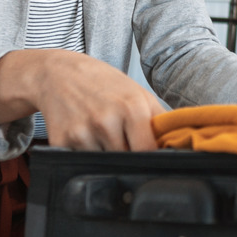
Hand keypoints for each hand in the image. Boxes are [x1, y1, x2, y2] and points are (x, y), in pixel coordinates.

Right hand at [0, 50, 158, 151]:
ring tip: (100, 132)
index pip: (148, 151)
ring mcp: (83, 133)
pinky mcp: (62, 141)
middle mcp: (107, 121)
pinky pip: (82, 160)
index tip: (147, 152)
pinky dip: (86, 153)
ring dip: (105, 154)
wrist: (59, 73)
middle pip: (126, 160)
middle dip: (126, 154)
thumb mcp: (138, 93)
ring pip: (104, 163)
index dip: (149, 155)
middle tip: (119, 136)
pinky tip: (84, 133)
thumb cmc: (103, 83)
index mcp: (132, 108)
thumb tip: (178, 143)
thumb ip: (159, 120)